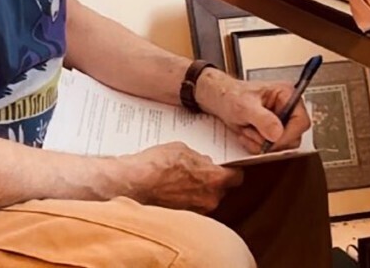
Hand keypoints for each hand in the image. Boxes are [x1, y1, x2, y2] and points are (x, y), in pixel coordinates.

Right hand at [121, 142, 242, 212]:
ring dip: (198, 193)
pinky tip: (172, 192)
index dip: (231, 171)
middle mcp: (210, 199)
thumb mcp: (182, 150)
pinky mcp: (182, 219)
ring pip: (205, 200)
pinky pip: (191, 208)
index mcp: (215, 179)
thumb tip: (204, 163)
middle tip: (199, 173)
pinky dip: (185, 201)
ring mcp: (197, 212)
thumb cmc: (156, 166)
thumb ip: (200, 159)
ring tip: (181, 182)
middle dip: (212, 182)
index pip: (237, 177)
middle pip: (221, 190)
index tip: (227, 168)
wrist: (132, 185)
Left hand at [196, 69, 311, 153]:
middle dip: (269, 140)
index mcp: (287, 95)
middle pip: (293, 137)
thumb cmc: (231, 94)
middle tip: (252, 131)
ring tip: (246, 129)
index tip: (272, 140)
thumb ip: (262, 119)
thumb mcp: (245, 105)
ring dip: (259, 143)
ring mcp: (279, 123)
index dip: (288, 135)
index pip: (301, 121)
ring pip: (280, 146)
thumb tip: (277, 133)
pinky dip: (254, 145)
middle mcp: (287, 109)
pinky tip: (245, 133)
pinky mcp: (271, 133)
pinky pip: (269, 150)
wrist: (219, 100)